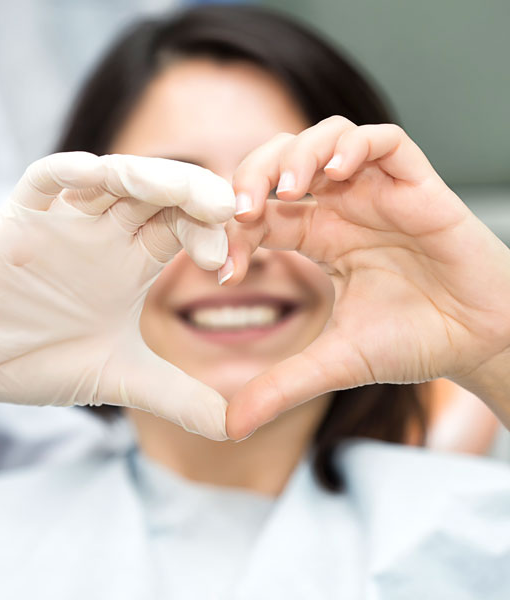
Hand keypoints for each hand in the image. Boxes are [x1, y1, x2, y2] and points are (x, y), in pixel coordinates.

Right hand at [0, 152, 234, 439]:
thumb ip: (181, 398)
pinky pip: (47, 180)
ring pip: (114, 176)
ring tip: (184, 193)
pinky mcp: (22, 218)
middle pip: (159, 193)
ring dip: (150, 176)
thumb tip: (238, 430)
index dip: (210, 236)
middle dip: (194, 195)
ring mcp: (66, 221)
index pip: (183, 227)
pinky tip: (99, 175)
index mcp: (133, 261)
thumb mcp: (123, 380)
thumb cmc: (43, 362)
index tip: (226, 266)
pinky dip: (71, 173)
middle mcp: (106, 234)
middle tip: (225, 212)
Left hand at [222, 117, 509, 438]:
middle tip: (241, 210)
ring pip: (326, 139)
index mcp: (319, 238)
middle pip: (282, 162)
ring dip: (297, 155)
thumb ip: (281, 386)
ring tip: (286, 190)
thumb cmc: (413, 341)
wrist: (479, 342)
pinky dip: (353, 146)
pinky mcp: (417, 185)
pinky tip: (336, 173)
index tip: (225, 269)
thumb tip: (230, 427)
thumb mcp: (334, 363)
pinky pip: (383, 140)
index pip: (261, 214)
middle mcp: (343, 208)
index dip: (234, 232)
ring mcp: (378, 192)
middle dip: (252, 176)